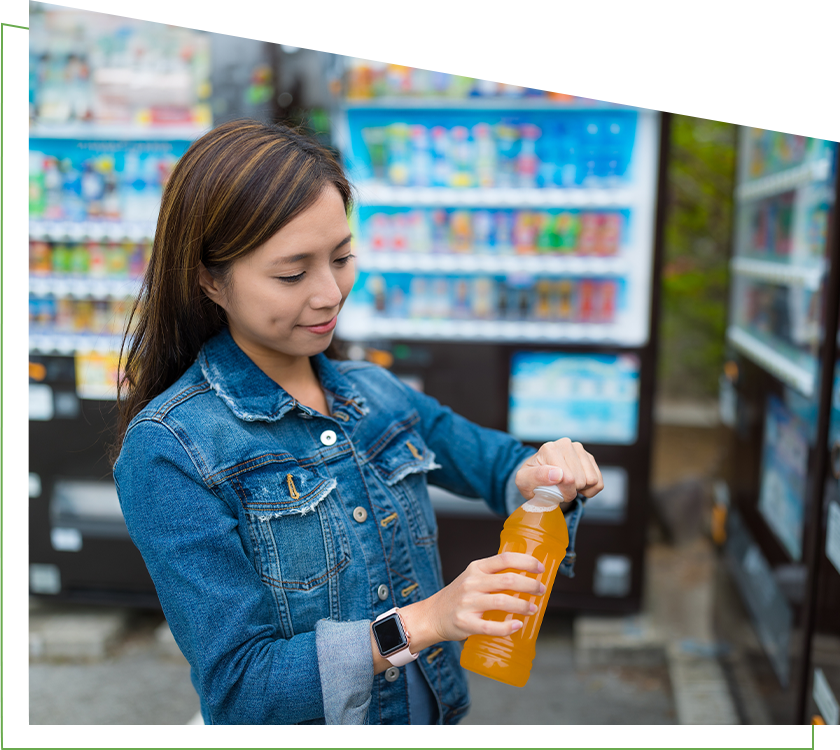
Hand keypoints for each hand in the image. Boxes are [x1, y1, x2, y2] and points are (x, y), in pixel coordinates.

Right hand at [402, 552, 545, 647]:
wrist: (432, 615)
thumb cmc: (459, 596)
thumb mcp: (472, 577)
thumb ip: (493, 575)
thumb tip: (527, 578)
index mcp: (476, 568)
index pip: (505, 559)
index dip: (526, 562)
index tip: (540, 568)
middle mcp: (472, 583)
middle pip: (508, 580)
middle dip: (530, 585)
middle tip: (541, 590)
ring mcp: (468, 603)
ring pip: (502, 601)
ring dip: (523, 606)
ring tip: (533, 609)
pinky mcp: (465, 623)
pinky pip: (490, 627)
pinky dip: (507, 627)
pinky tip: (517, 626)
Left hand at [515, 438, 603, 502]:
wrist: (538, 476)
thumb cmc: (530, 479)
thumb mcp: (524, 481)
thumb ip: (536, 477)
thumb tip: (558, 474)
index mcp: (549, 448)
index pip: (567, 477)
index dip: (563, 492)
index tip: (553, 492)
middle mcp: (566, 444)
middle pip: (580, 480)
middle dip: (570, 491)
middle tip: (558, 488)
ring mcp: (580, 449)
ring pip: (592, 480)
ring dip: (580, 489)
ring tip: (566, 485)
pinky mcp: (589, 458)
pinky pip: (599, 482)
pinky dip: (590, 490)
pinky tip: (577, 486)